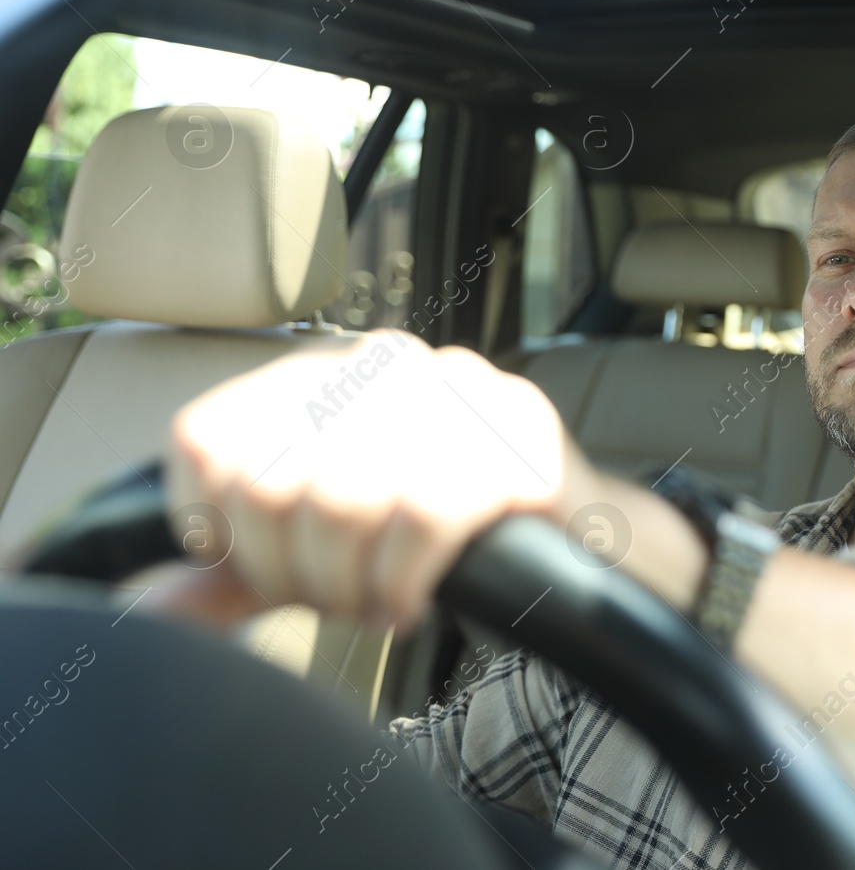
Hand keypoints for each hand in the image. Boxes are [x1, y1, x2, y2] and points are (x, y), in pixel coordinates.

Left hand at [166, 329, 599, 631]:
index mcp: (328, 372)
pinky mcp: (520, 438)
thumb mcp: (329, 542)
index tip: (269, 574)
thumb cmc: (438, 534)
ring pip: (343, 501)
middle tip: (337, 604)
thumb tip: (159, 610)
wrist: (574, 533)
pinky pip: (423, 520)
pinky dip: (401, 586)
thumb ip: (245, 567)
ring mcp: (459, 393)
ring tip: (378, 607)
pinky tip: (414, 604)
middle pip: (272, 483)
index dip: (219, 531)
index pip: (210, 438)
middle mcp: (388, 364)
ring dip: (350, 588)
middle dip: (292, 575)